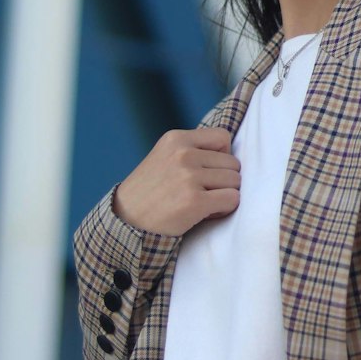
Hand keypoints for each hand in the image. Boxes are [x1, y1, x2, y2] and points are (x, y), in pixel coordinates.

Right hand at [113, 127, 240, 235]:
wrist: (125, 222)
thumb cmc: (150, 192)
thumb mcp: (165, 158)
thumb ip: (193, 150)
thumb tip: (232, 153)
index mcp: (176, 139)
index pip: (222, 137)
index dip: (222, 157)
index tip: (208, 172)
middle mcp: (183, 154)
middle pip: (233, 163)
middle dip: (223, 180)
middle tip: (204, 193)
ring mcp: (188, 177)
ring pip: (235, 181)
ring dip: (225, 195)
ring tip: (203, 203)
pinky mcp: (194, 201)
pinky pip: (232, 199)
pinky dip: (224, 209)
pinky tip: (206, 213)